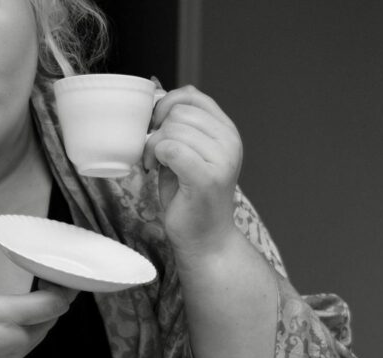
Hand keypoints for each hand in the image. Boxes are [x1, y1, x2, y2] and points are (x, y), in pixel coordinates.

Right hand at [0, 228, 75, 357]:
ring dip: (44, 313)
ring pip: (43, 333)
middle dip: (56, 296)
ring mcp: (12, 357)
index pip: (55, 304)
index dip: (64, 286)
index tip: (54, 269)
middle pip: (54, 317)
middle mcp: (16, 340)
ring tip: (35, 291)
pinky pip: (29, 345)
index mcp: (6, 316)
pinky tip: (15, 316)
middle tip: (46, 274)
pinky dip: (31, 328)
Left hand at [142, 85, 242, 261]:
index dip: (166, 104)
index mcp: (227, 132)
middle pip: (179, 112)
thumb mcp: (187, 152)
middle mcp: (230, 142)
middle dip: (156, 129)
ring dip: (152, 146)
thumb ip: (179, 126)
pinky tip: (153, 171)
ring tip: (153, 164)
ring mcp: (221, 160)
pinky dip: (155, 157)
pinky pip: (170, 148)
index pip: (193, 96)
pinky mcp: (206, 178)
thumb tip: (154, 91)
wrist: (205, 240)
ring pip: (172, 129)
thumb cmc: (191, 198)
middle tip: (152, 154)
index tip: (155, 127)